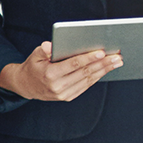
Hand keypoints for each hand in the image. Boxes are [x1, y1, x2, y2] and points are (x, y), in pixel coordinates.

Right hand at [0, 40, 119, 100]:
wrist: (25, 86)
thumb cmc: (33, 66)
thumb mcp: (34, 55)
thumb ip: (44, 50)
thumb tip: (51, 45)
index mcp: (50, 74)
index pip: (73, 64)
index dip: (88, 58)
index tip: (102, 52)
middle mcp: (57, 86)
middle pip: (85, 73)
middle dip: (103, 64)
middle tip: (117, 57)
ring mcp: (63, 94)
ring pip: (88, 80)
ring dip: (104, 71)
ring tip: (116, 62)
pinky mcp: (67, 97)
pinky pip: (85, 86)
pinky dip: (96, 77)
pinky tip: (105, 70)